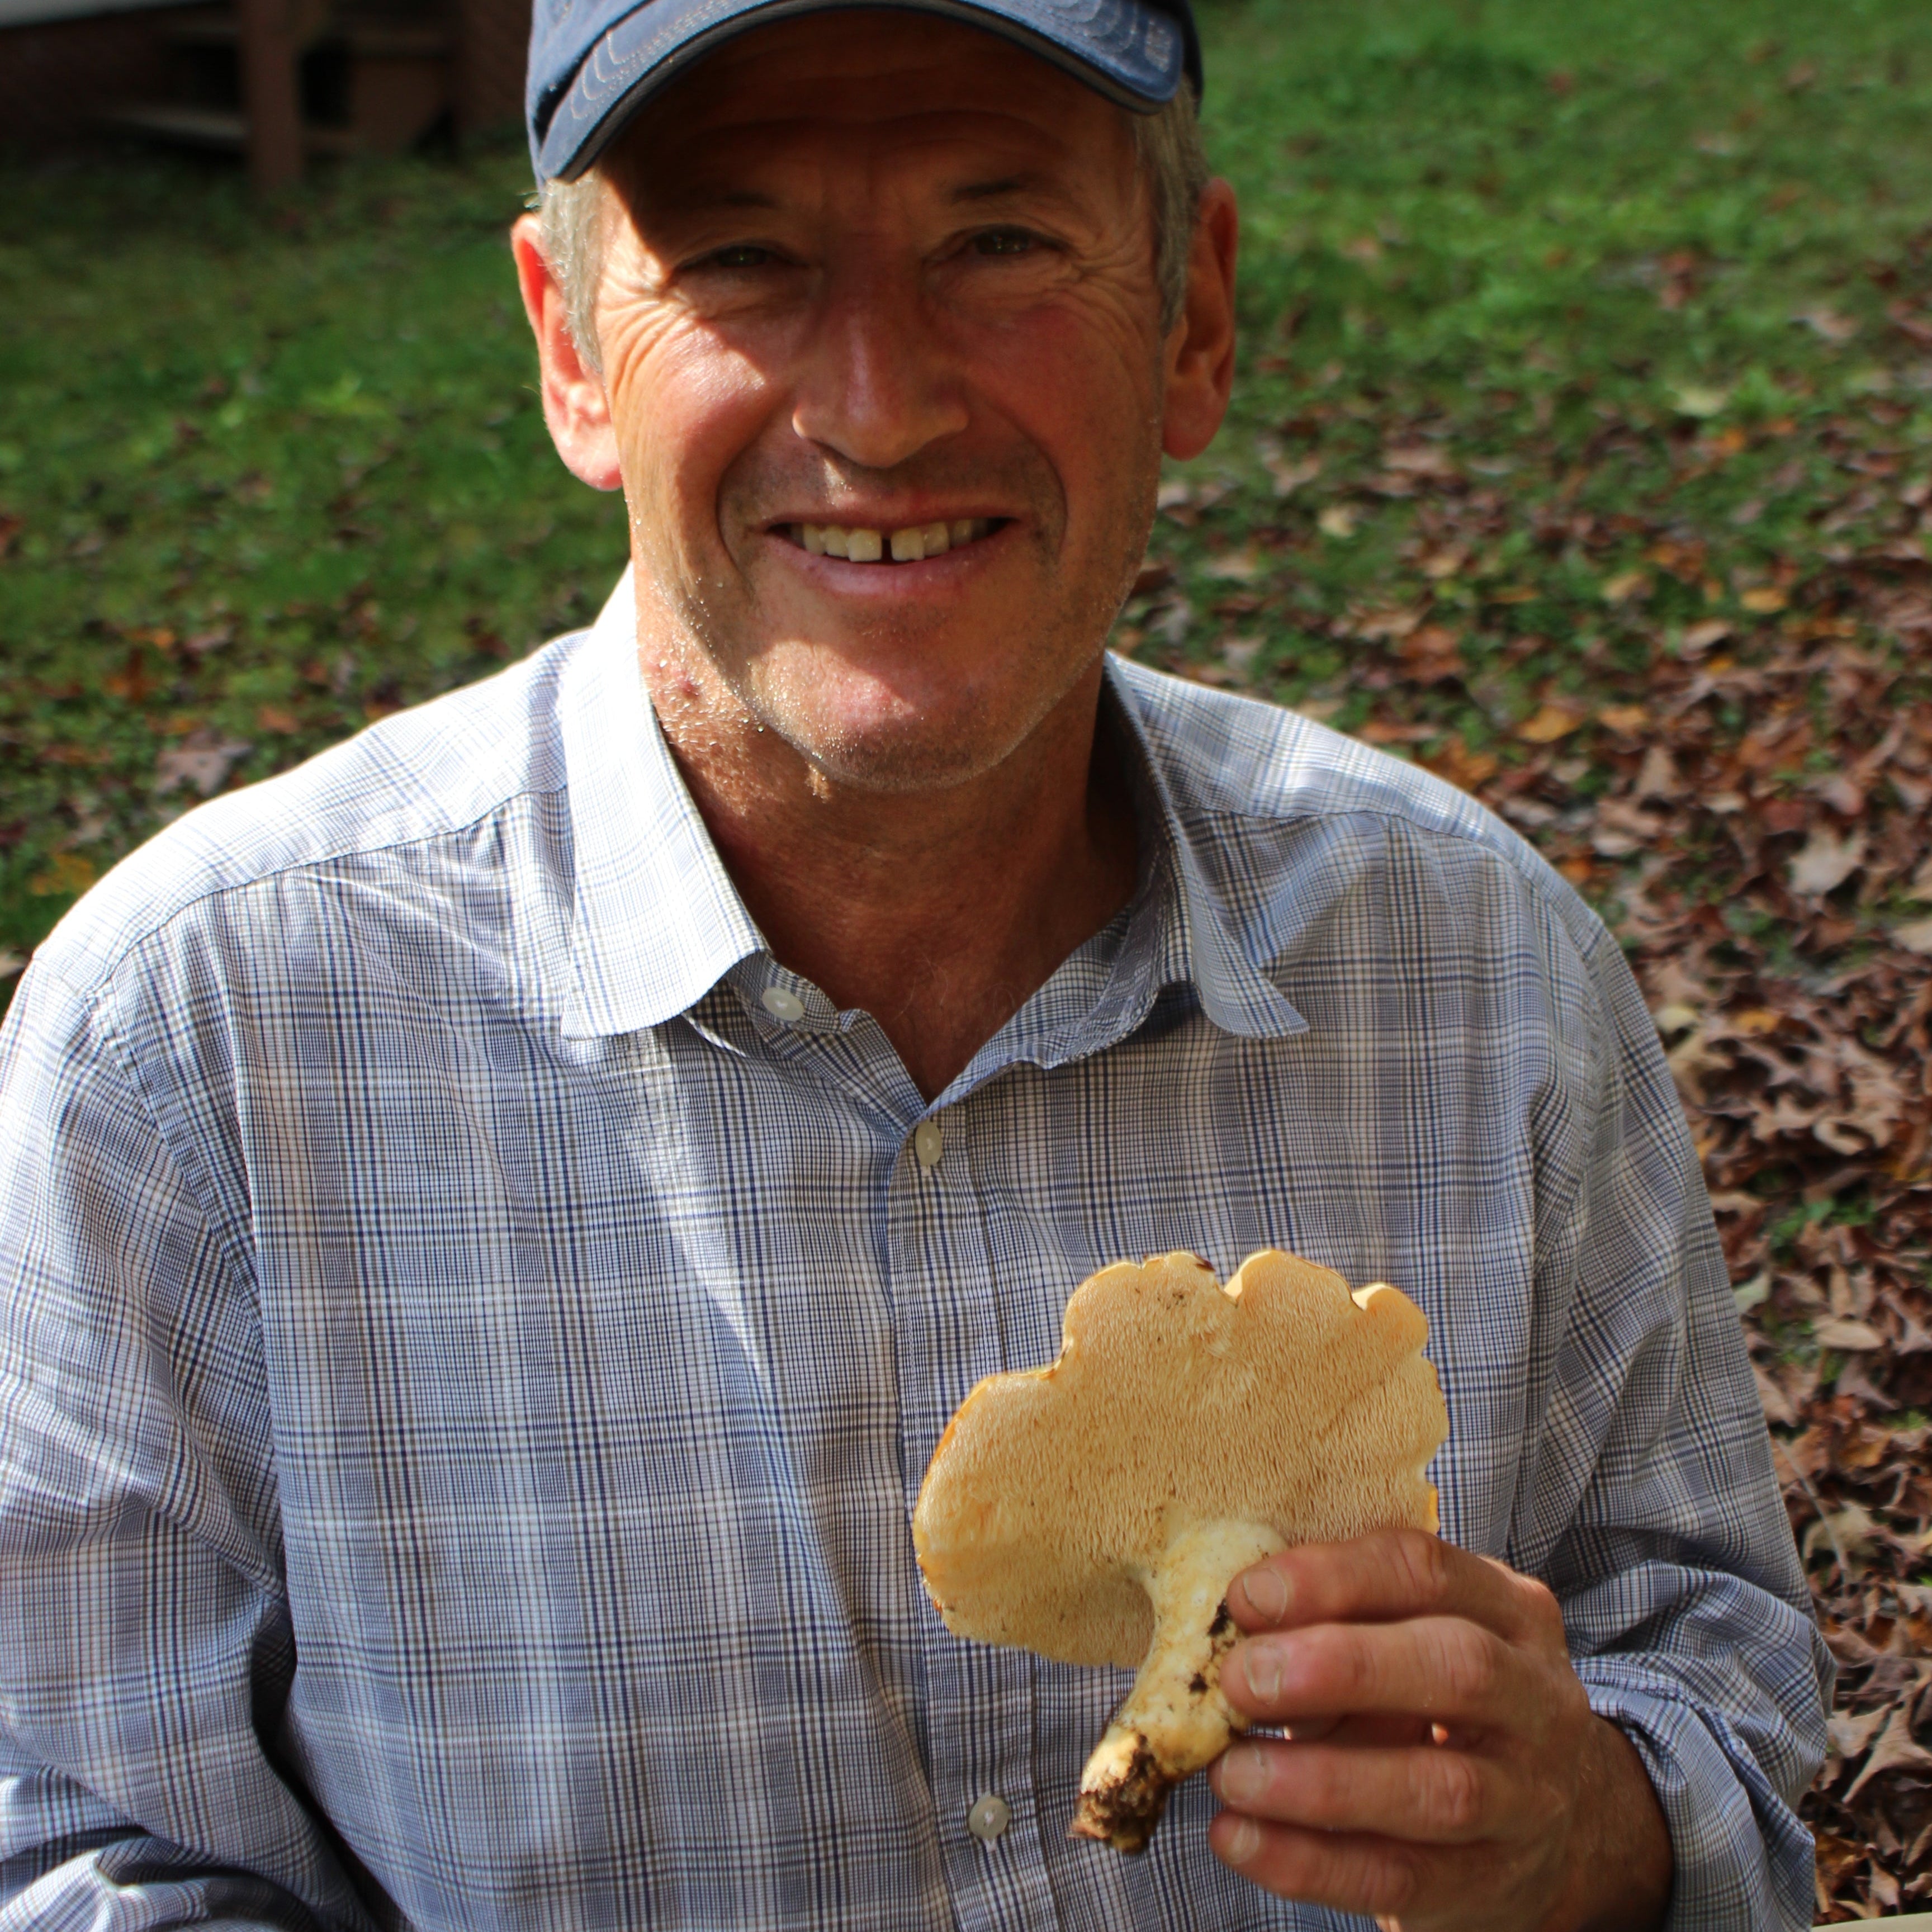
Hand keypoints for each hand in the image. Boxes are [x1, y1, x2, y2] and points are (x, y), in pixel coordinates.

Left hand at [1205, 1529, 1671, 1931]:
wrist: (1550, 1823)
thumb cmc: (1438, 1702)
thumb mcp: (1408, 1642)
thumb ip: (1337, 1625)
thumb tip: (1226, 1629)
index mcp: (1508, 1611)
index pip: (1427, 1572)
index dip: (1332, 1578)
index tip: (1244, 1596)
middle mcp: (1536, 1698)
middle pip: (1457, 1669)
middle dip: (1340, 1669)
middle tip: (1239, 1680)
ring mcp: (1527, 1798)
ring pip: (1437, 1789)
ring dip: (1318, 1781)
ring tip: (1230, 1772)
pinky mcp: (1493, 1884)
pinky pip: (1401, 1877)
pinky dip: (1309, 1862)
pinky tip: (1239, 1839)